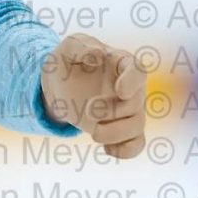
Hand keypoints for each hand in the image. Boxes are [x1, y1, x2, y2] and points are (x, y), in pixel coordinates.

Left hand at [40, 32, 146, 159]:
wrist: (60, 83)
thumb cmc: (68, 60)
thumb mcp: (67, 47)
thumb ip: (80, 46)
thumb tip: (96, 55)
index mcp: (121, 63)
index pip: (137, 71)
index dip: (133, 82)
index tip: (120, 91)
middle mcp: (130, 87)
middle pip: (135, 103)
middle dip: (112, 112)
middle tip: (87, 111)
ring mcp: (127, 109)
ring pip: (137, 126)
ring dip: (116, 133)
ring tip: (93, 132)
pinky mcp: (119, 128)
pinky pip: (136, 144)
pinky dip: (126, 151)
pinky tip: (107, 149)